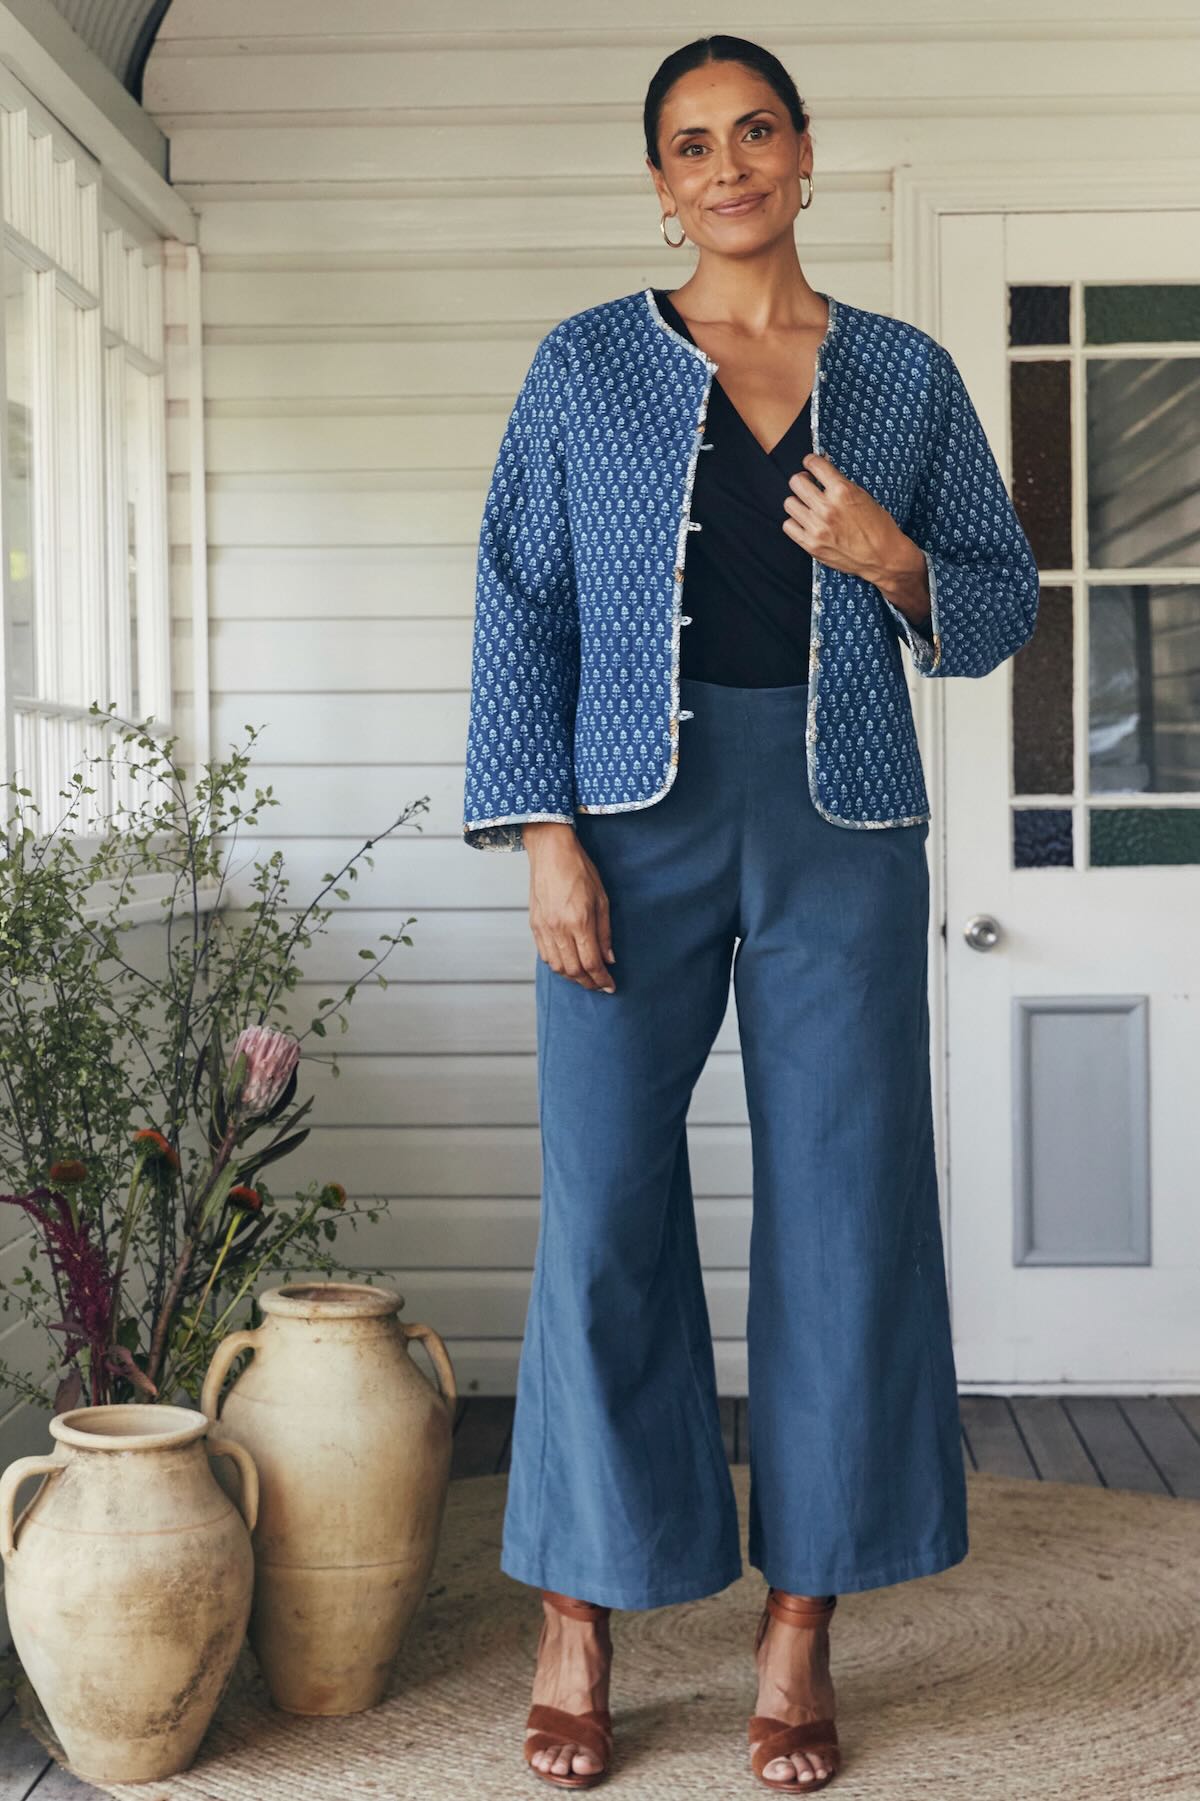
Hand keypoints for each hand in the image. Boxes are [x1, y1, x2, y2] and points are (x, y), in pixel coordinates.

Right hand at [523, 824, 616, 992]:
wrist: (551, 852)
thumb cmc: (580, 870)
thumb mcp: (602, 899)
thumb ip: (605, 932)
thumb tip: (609, 958)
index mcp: (579, 921)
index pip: (592, 962)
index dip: (602, 979)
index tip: (611, 986)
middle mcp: (559, 929)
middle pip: (574, 970)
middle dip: (588, 982)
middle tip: (599, 985)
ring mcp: (544, 928)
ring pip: (557, 967)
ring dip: (572, 977)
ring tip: (585, 977)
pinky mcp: (534, 925)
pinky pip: (545, 955)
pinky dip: (557, 965)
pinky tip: (568, 964)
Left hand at [781, 453, 930, 623]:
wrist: (883, 556)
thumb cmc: (878, 526)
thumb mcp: (863, 496)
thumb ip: (841, 483)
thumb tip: (823, 469)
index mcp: (842, 491)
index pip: (814, 464)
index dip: (810, 461)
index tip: (810, 463)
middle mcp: (827, 508)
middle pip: (796, 482)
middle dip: (802, 480)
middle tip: (808, 484)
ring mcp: (817, 527)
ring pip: (790, 503)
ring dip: (798, 501)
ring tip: (807, 505)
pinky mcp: (811, 544)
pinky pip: (788, 525)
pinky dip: (795, 522)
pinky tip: (805, 521)